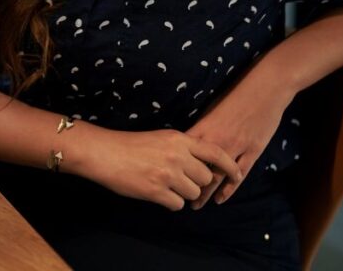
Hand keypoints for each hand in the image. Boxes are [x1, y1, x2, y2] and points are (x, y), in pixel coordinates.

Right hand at [73, 126, 243, 211]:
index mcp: (180, 139)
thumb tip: (201, 163)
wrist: (104, 153)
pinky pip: (178, 205)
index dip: (229, 166)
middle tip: (182, 181)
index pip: (215, 153)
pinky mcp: (157, 191)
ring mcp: (168, 174)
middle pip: (206, 178)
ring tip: (167, 186)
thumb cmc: (130, 145)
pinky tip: (159, 194)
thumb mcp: (161, 138)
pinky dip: (171, 203)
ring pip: (194, 194)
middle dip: (197, 183)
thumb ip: (182, 147)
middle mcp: (177, 156)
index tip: (237, 174)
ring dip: (184, 194)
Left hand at [184, 69, 294, 209]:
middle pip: (199, 168)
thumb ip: (201, 125)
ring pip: (217, 176)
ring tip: (196, 204)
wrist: (265, 89)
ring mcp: (237, 147)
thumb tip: (185, 139)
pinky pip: (239, 175)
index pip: (185, 152)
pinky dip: (229, 189)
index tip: (166, 177)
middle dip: (188, 184)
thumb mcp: (213, 107)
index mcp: (205, 127)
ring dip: (206, 192)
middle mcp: (219, 140)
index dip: (176, 166)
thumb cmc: (237, 94)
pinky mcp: (253, 151)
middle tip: (178, 197)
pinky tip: (220, 199)